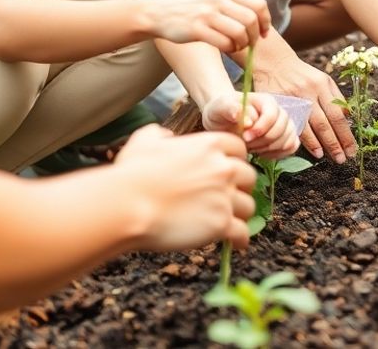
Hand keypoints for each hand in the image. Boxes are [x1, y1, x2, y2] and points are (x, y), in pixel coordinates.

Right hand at [112, 125, 255, 251]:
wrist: (128, 205)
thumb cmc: (133, 172)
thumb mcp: (145, 141)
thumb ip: (161, 135)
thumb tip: (167, 137)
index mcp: (209, 145)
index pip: (239, 149)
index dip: (235, 160)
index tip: (229, 172)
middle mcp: (223, 168)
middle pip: (249, 177)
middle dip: (240, 187)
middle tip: (229, 197)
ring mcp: (224, 197)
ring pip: (248, 206)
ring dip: (240, 214)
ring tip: (230, 221)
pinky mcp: (221, 224)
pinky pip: (242, 232)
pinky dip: (240, 239)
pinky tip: (235, 243)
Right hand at [146, 0, 270, 53]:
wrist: (160, 12)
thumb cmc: (192, 9)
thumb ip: (235, 5)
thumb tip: (260, 23)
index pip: (259, 5)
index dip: (266, 22)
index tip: (264, 33)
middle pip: (251, 20)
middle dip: (255, 36)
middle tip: (251, 44)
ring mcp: (207, 13)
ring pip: (240, 32)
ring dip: (243, 44)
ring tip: (237, 46)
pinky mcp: (197, 29)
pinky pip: (224, 42)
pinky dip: (230, 49)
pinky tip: (226, 48)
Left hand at [201, 92, 299, 158]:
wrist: (222, 121)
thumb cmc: (221, 112)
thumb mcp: (220, 107)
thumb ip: (231, 109)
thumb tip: (248, 120)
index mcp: (265, 101)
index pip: (273, 114)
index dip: (261, 128)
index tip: (245, 137)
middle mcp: (278, 111)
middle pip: (282, 128)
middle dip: (263, 140)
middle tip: (246, 143)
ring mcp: (283, 124)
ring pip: (288, 139)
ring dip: (269, 148)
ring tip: (252, 147)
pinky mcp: (285, 137)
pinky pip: (291, 146)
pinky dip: (279, 153)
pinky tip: (262, 153)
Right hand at [253, 49, 355, 163]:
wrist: (274, 64)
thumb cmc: (303, 75)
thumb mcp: (323, 79)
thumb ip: (337, 98)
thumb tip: (349, 118)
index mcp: (322, 85)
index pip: (337, 115)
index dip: (345, 135)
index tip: (352, 150)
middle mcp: (308, 92)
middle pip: (324, 123)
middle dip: (334, 144)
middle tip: (342, 159)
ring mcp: (292, 99)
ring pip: (307, 127)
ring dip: (317, 144)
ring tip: (325, 156)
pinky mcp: (279, 105)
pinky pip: (292, 126)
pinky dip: (301, 139)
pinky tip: (307, 148)